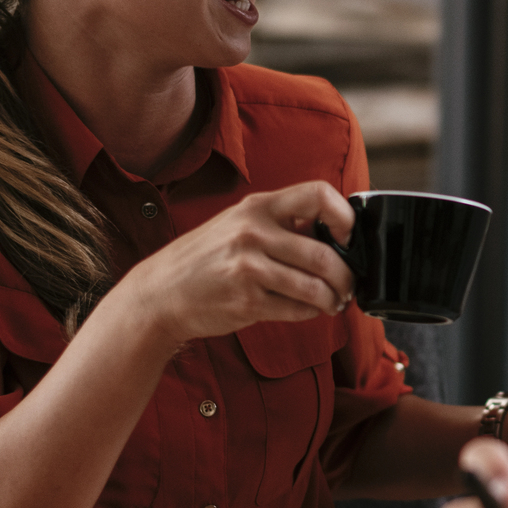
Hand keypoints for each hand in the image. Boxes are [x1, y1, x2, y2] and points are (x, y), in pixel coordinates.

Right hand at [124, 181, 356, 343]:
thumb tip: (334, 235)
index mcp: (257, 207)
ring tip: (333, 302)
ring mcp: (249, 268)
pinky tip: (306, 310)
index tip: (347, 237)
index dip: (344, 217)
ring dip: (333, 299)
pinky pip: (297, 309)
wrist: (159, 293)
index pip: (318, 195)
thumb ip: (279, 223)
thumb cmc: (204, 259)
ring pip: (315, 287)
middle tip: (348, 285)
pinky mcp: (247, 301)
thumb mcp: (236, 224)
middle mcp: (253, 233)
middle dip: (346, 276)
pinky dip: (309, 312)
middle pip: (324, 254)